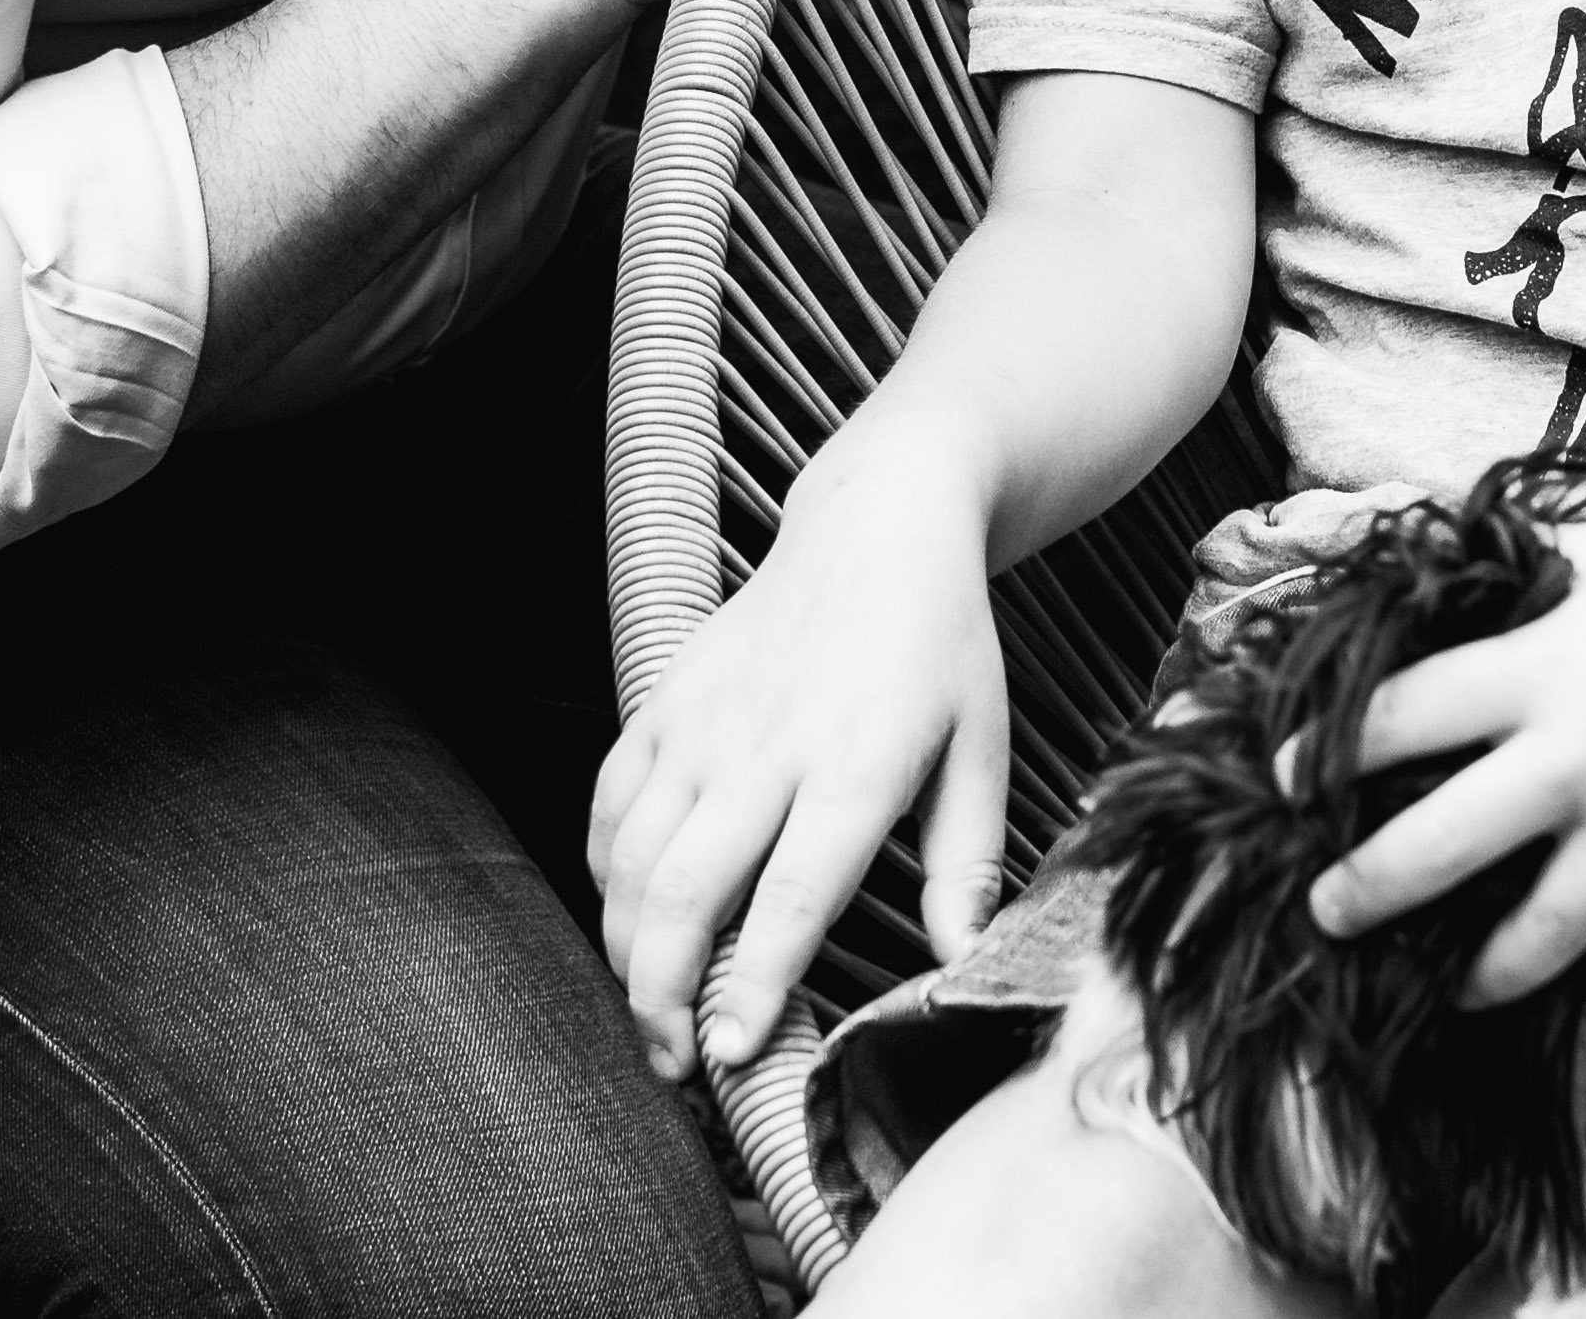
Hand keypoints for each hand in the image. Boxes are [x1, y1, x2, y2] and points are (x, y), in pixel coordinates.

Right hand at [591, 453, 1010, 1078]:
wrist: (878, 524)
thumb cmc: (939, 643)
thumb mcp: (982, 748)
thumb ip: (967, 864)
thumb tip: (961, 962)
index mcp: (855, 763)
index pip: (792, 894)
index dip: (752, 981)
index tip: (731, 1051)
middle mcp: (766, 745)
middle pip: (685, 889)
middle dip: (662, 993)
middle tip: (677, 1061)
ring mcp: (704, 720)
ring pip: (630, 856)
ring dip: (625, 948)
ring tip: (650, 1010)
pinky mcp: (665, 699)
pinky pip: (608, 801)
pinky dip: (603, 872)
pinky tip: (626, 917)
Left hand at [1306, 520, 1585, 1004]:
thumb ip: (1523, 567)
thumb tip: (1441, 546)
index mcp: (1542, 668)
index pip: (1401, 716)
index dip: (1325, 751)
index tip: (1277, 784)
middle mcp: (1578, 756)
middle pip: (1436, 847)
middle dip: (1364, 891)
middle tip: (1325, 913)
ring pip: (1532, 939)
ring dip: (1482, 974)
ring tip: (1454, 985)